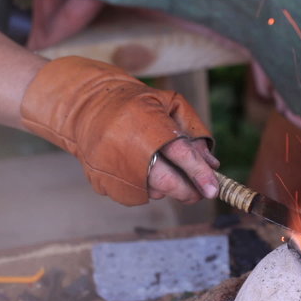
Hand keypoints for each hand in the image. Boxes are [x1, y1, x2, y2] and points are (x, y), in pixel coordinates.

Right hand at [21, 56, 217, 205]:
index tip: (212, 189)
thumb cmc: (137, 103)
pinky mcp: (100, 181)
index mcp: (148, 122)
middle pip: (165, 181)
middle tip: (199, 193)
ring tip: (164, 169)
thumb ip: (195, 133)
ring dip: (166, 188)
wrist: (88, 107)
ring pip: (151, 191)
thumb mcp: (171, 104)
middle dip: (187, 191)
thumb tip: (212, 166)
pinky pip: (133, 197)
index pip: (180, 153)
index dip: (199, 173)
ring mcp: (110, 166)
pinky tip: (143, 172)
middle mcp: (126, 146)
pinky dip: (145, 190)